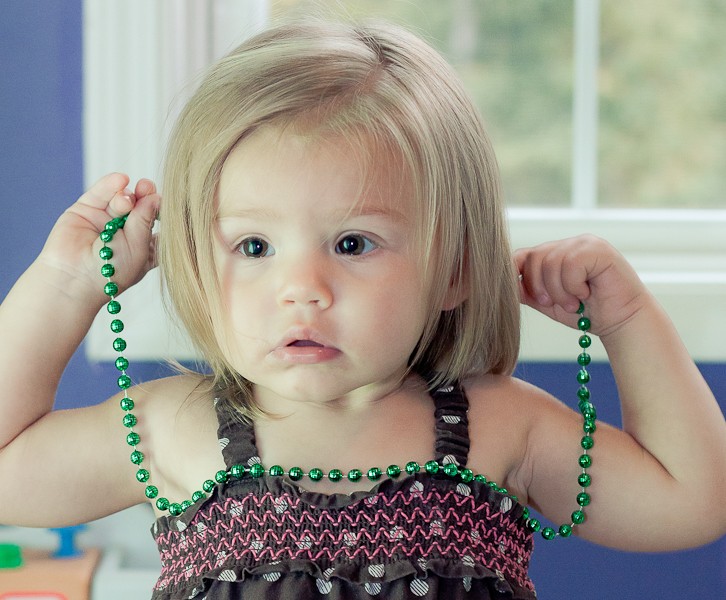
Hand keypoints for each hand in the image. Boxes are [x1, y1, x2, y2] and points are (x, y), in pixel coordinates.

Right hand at [38, 173, 159, 301]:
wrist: (75, 279)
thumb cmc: (113, 271)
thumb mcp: (139, 246)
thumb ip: (146, 220)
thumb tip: (156, 196)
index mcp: (144, 246)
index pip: (157, 223)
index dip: (161, 211)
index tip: (166, 203)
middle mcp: (125, 232)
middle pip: (140, 207)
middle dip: (145, 195)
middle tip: (147, 188)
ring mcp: (105, 220)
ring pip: (121, 198)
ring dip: (127, 194)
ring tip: (127, 201)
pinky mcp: (85, 210)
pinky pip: (100, 193)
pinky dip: (111, 184)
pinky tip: (120, 179)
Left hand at [514, 235, 649, 336]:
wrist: (621, 323)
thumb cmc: (586, 313)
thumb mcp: (548, 303)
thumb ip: (526, 291)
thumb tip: (501, 284)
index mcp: (554, 253)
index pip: (522, 255)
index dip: (517, 276)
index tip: (531, 298)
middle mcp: (568, 244)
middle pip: (533, 257)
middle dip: (539, 287)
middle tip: (556, 304)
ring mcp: (584, 243)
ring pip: (550, 262)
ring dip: (559, 291)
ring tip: (574, 302)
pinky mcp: (599, 249)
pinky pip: (570, 264)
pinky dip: (573, 286)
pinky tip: (586, 293)